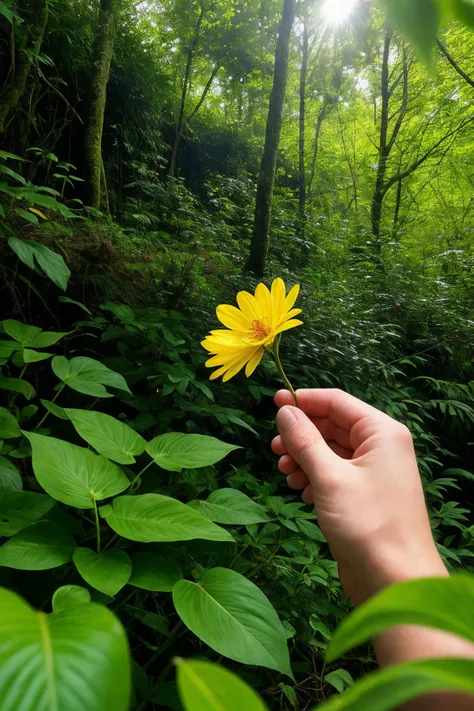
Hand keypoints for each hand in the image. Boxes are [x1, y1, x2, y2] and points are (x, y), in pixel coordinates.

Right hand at [272, 389, 447, 603]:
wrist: (394, 580)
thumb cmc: (367, 524)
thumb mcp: (329, 477)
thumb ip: (305, 440)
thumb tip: (285, 411)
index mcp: (382, 433)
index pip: (337, 402)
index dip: (304, 400)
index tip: (274, 402)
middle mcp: (381, 448)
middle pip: (333, 427)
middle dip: (302, 435)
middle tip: (274, 448)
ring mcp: (374, 473)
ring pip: (331, 452)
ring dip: (305, 458)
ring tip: (285, 473)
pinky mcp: (365, 496)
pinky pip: (335, 474)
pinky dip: (315, 478)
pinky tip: (301, 491)